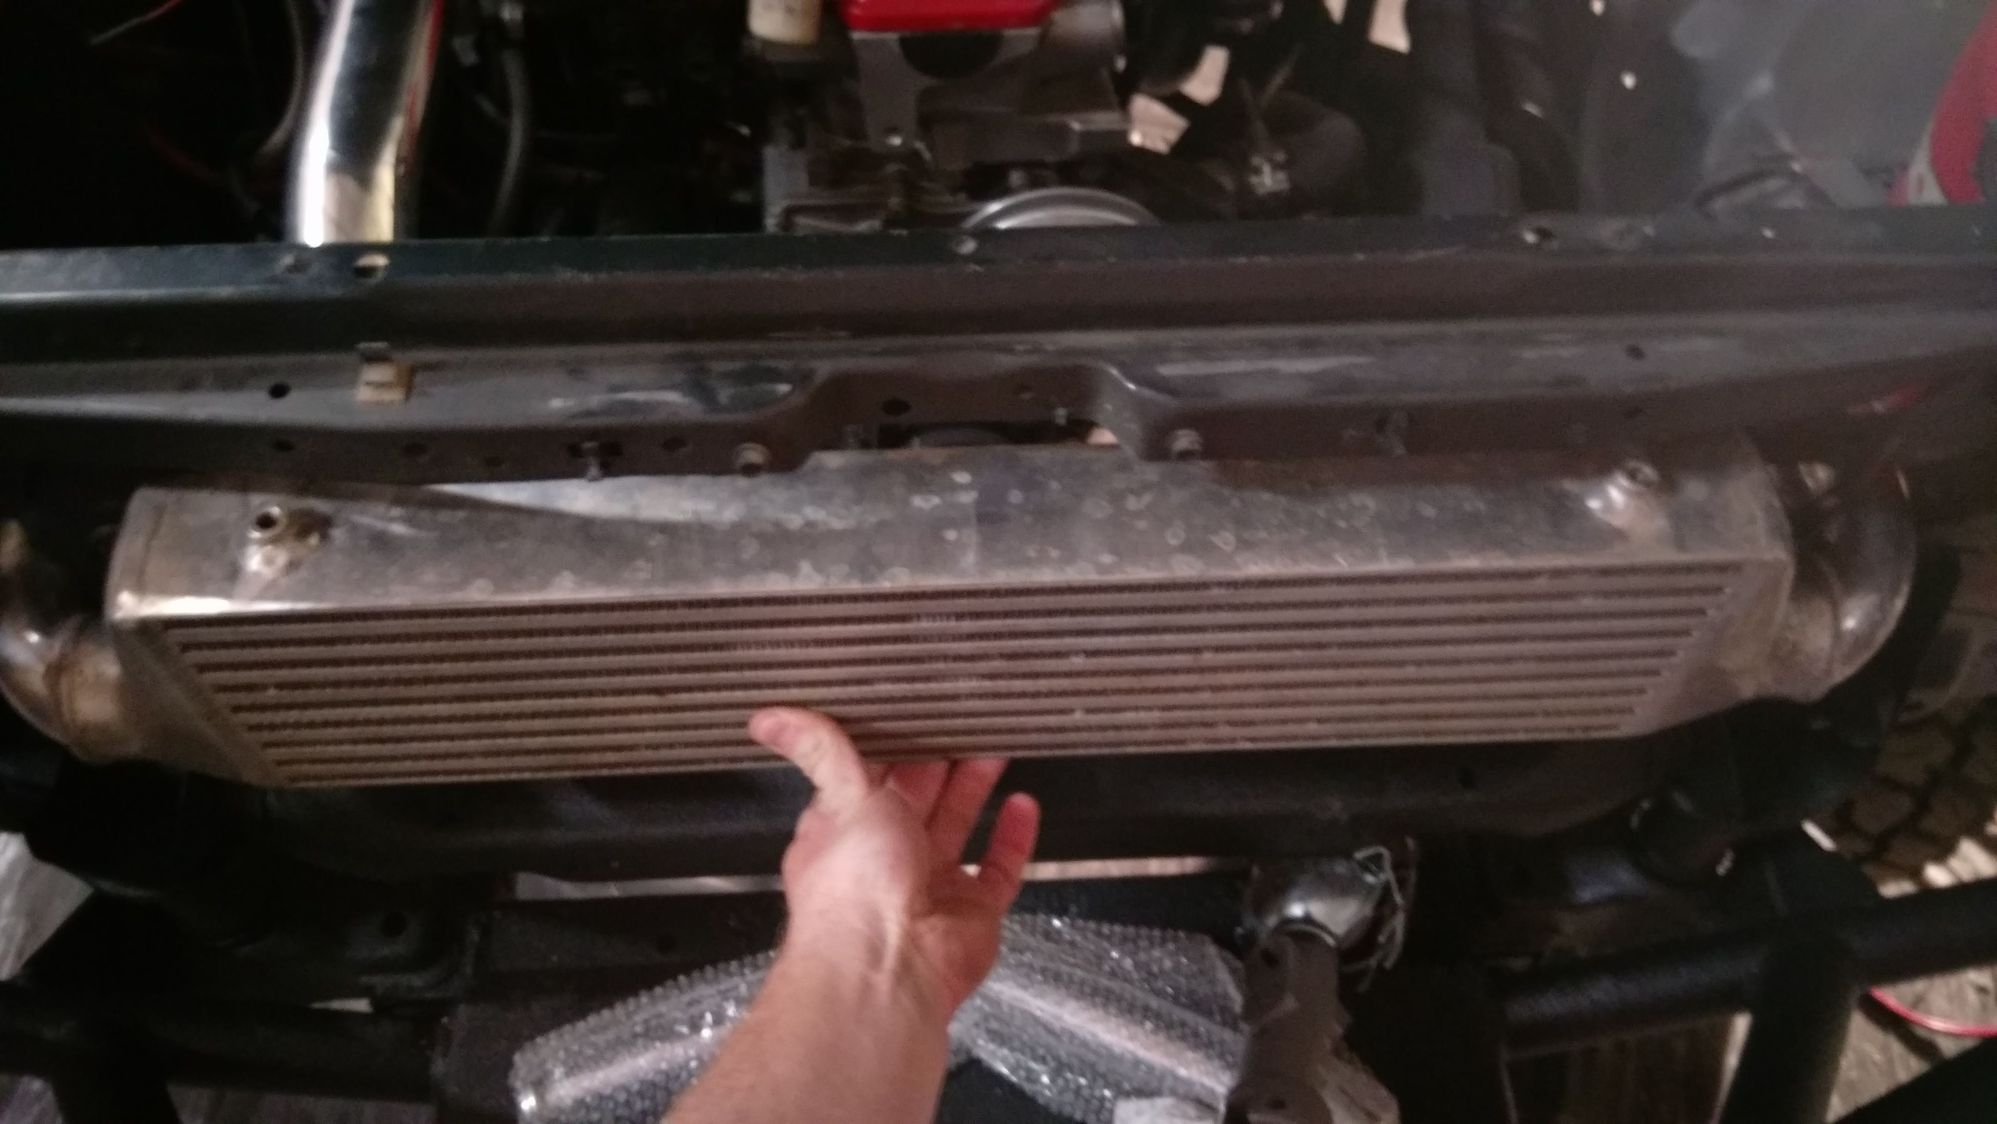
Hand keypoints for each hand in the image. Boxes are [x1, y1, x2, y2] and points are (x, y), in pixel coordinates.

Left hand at [750, 707, 1041, 1016]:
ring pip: (958, 825)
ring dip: (976, 788)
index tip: (914, 710)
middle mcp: (886, 860)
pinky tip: (1023, 805)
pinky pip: (998, 869)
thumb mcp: (841, 796)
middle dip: (941, 760)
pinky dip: (1013, 838)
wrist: (888, 969)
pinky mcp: (970, 911)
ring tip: (996, 747)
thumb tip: (769, 718)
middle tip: (964, 720)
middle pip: (920, 798)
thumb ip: (820, 750)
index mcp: (846, 831)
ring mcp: (930, 886)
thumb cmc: (852, 892)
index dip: (892, 745)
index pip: (868, 777)